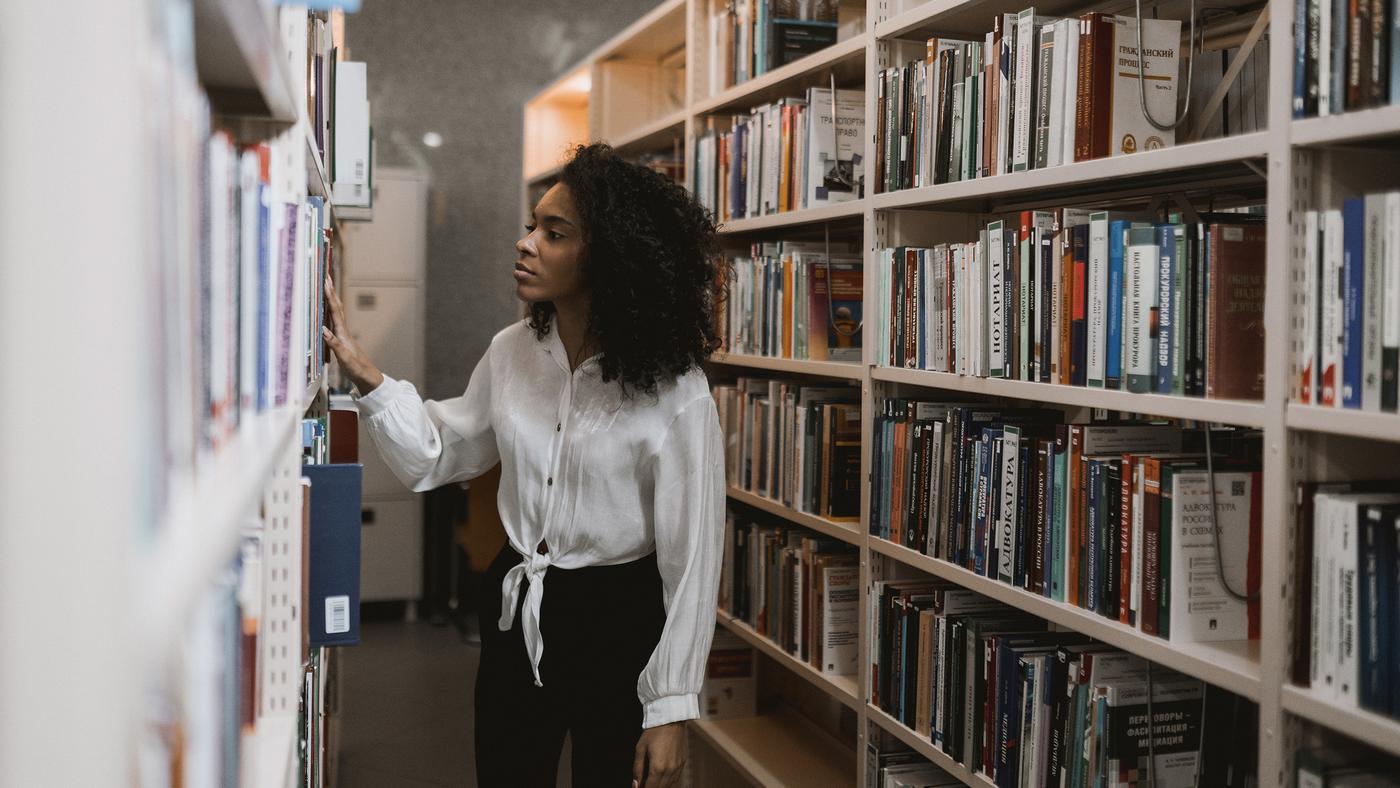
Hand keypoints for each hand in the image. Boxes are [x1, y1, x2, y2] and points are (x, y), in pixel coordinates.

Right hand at [322, 275, 383, 393]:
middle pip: (337, 307)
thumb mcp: (344, 359)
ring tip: (325, 287)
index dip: (330, 296)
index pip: (335, 311)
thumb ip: (334, 344)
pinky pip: (335, 321)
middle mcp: (344, 331)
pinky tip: (326, 311)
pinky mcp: (343, 340)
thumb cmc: (357, 370)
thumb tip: (323, 329)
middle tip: (325, 276)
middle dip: (331, 291)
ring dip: (331, 299)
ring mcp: (344, 335)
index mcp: (343, 334)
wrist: (368, 378)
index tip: (326, 281)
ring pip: (336, 313)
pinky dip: (330, 312)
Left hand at [632, 722, 684, 787]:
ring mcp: (678, 767)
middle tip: (643, 783)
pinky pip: (675, 778)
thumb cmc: (654, 732)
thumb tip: (635, 785)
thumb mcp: (640, 749)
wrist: (671, 719)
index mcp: (658, 767)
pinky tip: (661, 776)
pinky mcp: (683, 763)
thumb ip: (637, 769)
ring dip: (659, 786)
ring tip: (651, 780)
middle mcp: (670, 770)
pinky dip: (668, 781)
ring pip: (668, 785)